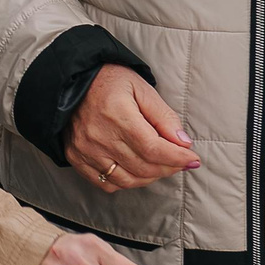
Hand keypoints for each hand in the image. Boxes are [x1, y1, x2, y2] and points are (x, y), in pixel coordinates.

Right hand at [65, 65, 199, 191]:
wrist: (72, 80)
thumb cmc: (109, 80)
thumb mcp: (141, 88)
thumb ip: (163, 116)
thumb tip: (183, 142)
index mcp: (117, 114)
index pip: (153, 148)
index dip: (177, 158)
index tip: (192, 159)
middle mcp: (99, 136)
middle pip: (143, 167)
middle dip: (169, 167)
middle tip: (180, 161)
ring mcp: (85, 150)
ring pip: (127, 180)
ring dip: (150, 177)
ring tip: (161, 166)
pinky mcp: (76, 158)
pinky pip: (106, 183)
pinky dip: (126, 182)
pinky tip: (136, 170)